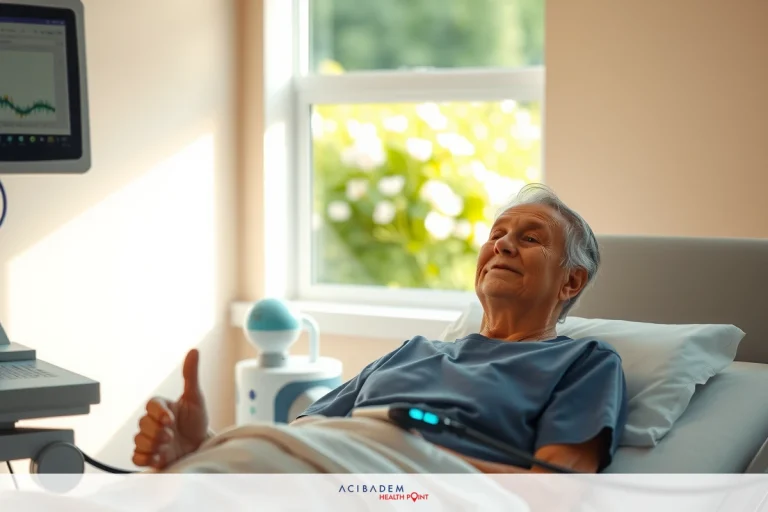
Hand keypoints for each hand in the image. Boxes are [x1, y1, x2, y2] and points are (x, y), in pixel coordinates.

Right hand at [132, 349, 209, 469]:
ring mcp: (150, 440)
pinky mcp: (149, 456)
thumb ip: (191, 376)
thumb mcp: (196, 399)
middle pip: (142, 424)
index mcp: (162, 407)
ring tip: (168, 447)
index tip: (170, 420)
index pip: (151, 405)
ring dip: (153, 445)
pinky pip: (136, 457)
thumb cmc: (198, 422)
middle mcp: (153, 423)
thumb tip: (194, 350)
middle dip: (157, 431)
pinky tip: (159, 458)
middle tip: (171, 436)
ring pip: (138, 440)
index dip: (158, 412)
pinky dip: (145, 458)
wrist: (202, 448)